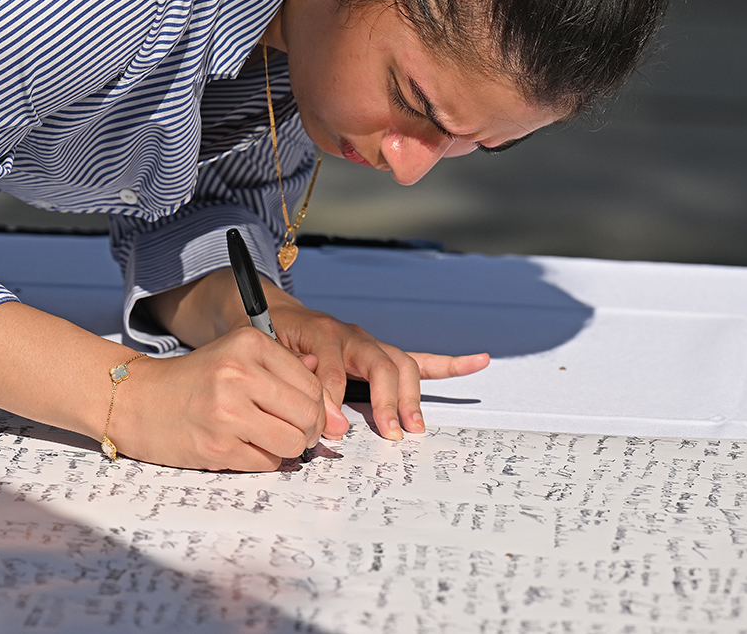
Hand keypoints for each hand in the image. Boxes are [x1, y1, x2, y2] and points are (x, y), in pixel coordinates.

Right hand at [107, 326, 325, 471]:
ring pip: (293, 443)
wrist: (135, 400)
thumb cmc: (191, 382)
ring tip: (265, 440)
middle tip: (291, 433)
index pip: (312, 383)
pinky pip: (267, 463)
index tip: (302, 415)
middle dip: (306, 431)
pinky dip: (261, 460)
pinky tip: (241, 447)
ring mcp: (228, 411)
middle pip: (308, 415)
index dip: (316, 407)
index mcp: (248, 344)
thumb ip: (282, 368)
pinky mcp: (218, 446)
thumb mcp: (235, 357)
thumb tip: (326, 387)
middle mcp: (239, 373)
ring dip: (286, 449)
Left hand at [263, 281, 488, 440]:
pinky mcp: (381, 353)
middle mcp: (351, 335)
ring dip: (411, 397)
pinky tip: (478, 361)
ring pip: (402, 365)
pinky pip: (420, 359)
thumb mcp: (269, 354)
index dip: (333, 399)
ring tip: (415, 426)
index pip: (334, 369)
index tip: (334, 430)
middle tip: (391, 433)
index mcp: (321, 333)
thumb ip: (293, 377)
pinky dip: (450, 363)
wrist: (271, 313)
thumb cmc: (268, 337)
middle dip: (388, 400)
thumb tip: (320, 412)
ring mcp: (370, 343)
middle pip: (380, 364)